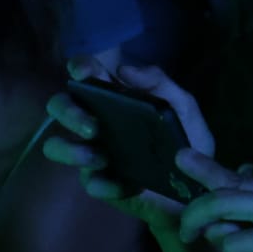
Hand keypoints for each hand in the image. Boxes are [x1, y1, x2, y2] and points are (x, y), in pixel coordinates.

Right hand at [42, 59, 216, 233]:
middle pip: (59, 106)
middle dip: (68, 112)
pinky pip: (89, 183)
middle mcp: (95, 120)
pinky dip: (103, 183)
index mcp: (114, 95)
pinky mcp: (100, 182)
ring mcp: (92, 151)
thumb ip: (159, 83)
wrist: (197, 182)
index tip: (83, 73)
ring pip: (55, 145)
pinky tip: (123, 184)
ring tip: (100, 157)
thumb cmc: (186, 136)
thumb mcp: (182, 105)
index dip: (78, 67)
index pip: (86, 73)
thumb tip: (125, 70)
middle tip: (93, 126)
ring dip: (70, 149)